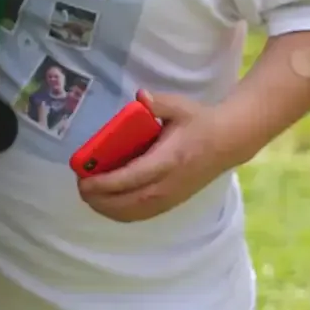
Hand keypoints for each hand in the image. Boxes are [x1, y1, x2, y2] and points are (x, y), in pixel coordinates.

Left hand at [78, 90, 234, 223]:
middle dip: (101, 199)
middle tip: (81, 187)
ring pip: (136, 212)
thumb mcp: (179, 106)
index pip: (132, 177)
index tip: (84, 179)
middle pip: (129, 201)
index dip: (106, 183)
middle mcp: (168, 183)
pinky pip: (144, 214)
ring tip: (90, 197)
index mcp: (168, 160)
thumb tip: (139, 96)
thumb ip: (158, 103)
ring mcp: (171, 196)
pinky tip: (109, 205)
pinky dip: (123, 214)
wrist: (228, 142)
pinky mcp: (173, 201)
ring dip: (109, 209)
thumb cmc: (200, 122)